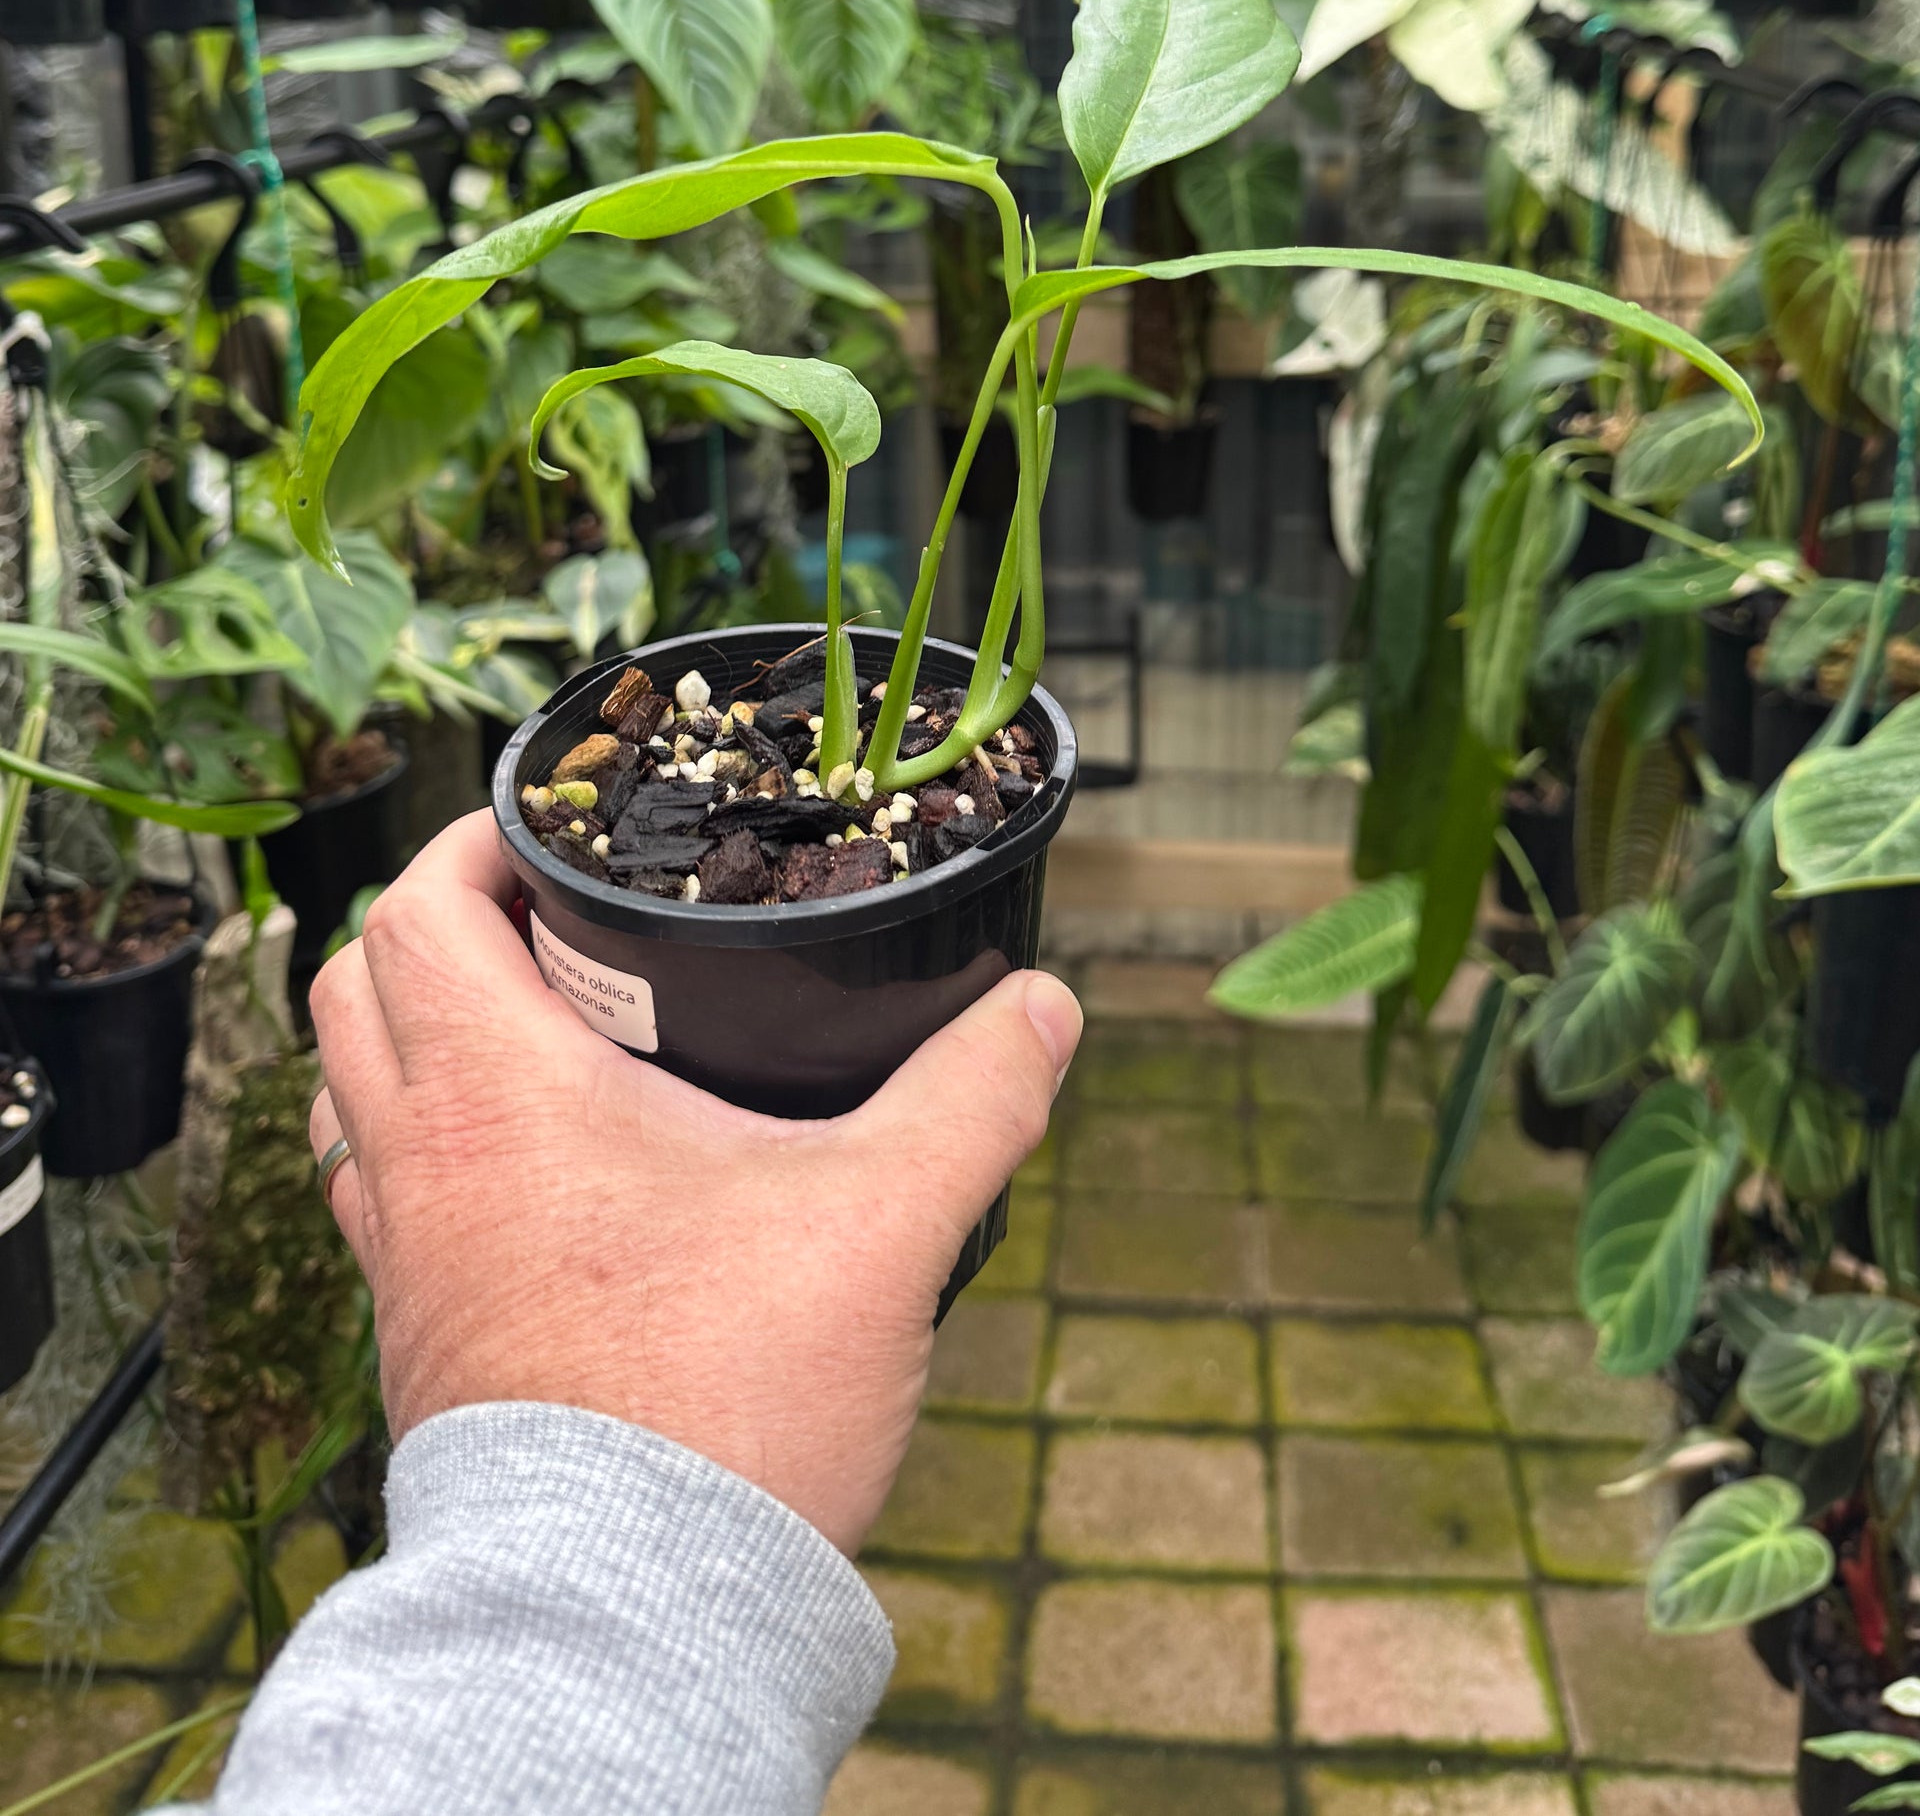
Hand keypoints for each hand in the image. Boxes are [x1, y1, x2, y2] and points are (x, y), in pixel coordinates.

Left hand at [307, 811, 1079, 1555]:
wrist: (627, 1617)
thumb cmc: (722, 1408)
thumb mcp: (881, 1225)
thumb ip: (971, 1098)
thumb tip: (1043, 1009)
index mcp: (495, 1096)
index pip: (413, 908)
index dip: (473, 840)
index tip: (554, 828)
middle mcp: (420, 1165)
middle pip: (352, 988)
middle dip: (438, 926)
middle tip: (550, 920)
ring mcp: (404, 1263)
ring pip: (351, 1099)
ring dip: (416, 1041)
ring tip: (536, 1036)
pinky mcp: (421, 1348)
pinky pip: (383, 1205)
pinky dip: (429, 1154)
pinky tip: (538, 1181)